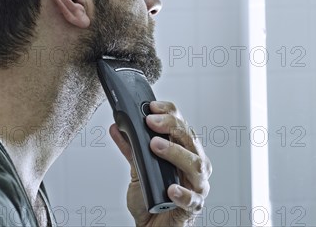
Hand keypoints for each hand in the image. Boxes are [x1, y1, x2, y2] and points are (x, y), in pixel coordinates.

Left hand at [109, 101, 211, 226]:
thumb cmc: (153, 199)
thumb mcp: (138, 170)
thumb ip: (132, 150)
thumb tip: (117, 128)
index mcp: (185, 151)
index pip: (183, 125)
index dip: (170, 113)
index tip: (152, 107)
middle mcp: (195, 164)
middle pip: (190, 139)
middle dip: (171, 126)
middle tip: (151, 122)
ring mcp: (198, 185)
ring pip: (196, 164)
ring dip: (176, 153)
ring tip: (156, 146)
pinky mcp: (194, 206)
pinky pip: (193, 199)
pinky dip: (183, 193)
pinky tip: (171, 190)